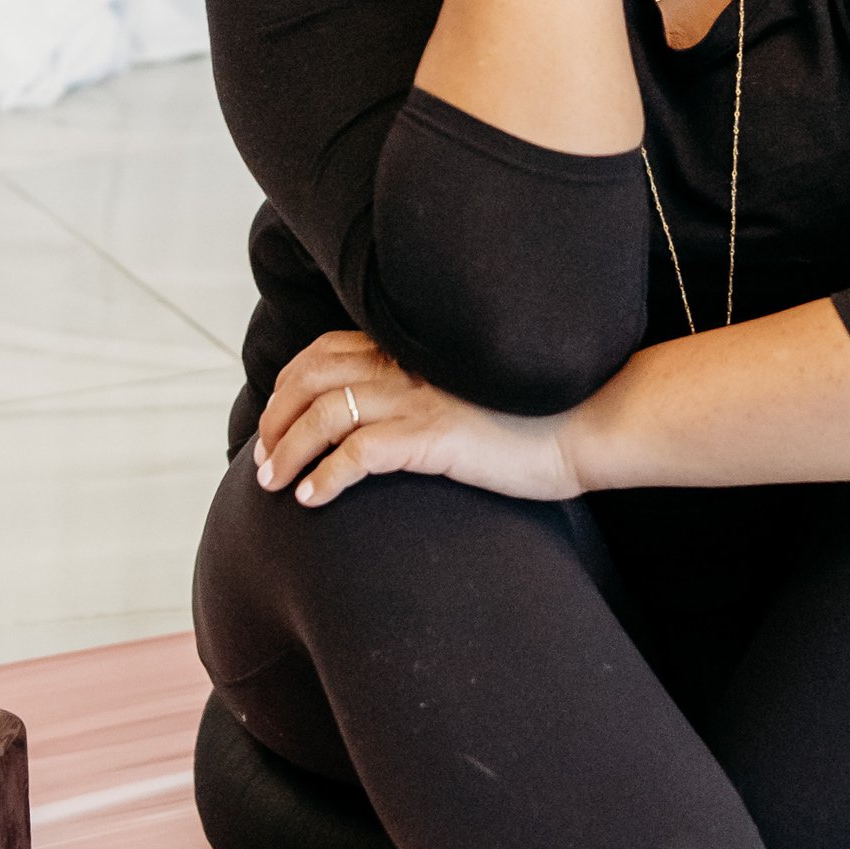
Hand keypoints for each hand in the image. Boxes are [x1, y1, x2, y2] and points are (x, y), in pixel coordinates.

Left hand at [253, 331, 583, 507]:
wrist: (587, 425)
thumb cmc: (535, 417)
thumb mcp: (468, 392)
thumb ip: (426, 393)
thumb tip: (388, 423)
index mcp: (414, 349)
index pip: (325, 351)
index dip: (288, 385)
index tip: (274, 423)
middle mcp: (408, 365)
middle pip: (311, 378)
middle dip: (274, 419)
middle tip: (262, 460)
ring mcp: (419, 398)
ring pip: (323, 414)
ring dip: (287, 451)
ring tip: (276, 484)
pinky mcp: (432, 436)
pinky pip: (357, 453)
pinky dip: (324, 477)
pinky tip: (314, 499)